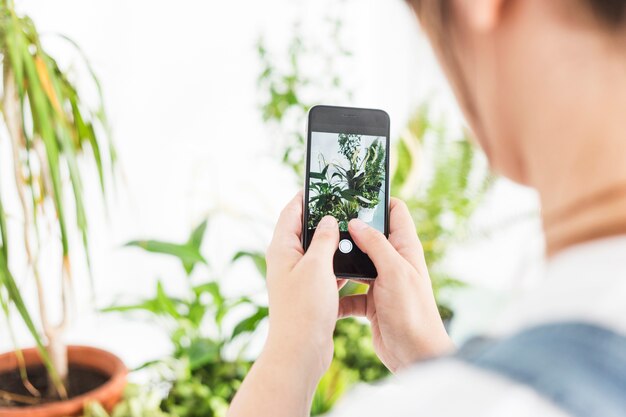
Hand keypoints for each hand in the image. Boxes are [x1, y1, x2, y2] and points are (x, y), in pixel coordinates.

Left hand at [263, 192, 342, 383]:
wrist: (300, 350)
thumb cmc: (304, 308)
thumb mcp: (317, 266)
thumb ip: (323, 239)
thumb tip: (327, 220)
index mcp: (282, 248)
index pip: (290, 212)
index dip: (305, 196)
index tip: (320, 184)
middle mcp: (287, 260)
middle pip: (304, 229)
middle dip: (322, 218)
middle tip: (343, 205)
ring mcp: (298, 277)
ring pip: (317, 251)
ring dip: (332, 242)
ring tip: (352, 230)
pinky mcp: (309, 292)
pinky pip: (325, 271)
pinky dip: (337, 264)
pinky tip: (354, 262)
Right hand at [339, 198, 453, 371]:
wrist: (415, 355)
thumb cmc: (412, 312)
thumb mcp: (394, 272)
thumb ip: (376, 245)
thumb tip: (355, 222)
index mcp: (405, 249)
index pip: (396, 212)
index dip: (379, 200)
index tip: (356, 193)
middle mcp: (393, 262)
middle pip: (370, 236)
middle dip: (351, 230)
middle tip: (327, 221)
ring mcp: (381, 282)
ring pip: (357, 264)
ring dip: (341, 262)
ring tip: (321, 255)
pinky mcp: (371, 303)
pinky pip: (350, 293)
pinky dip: (338, 295)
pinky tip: (325, 295)